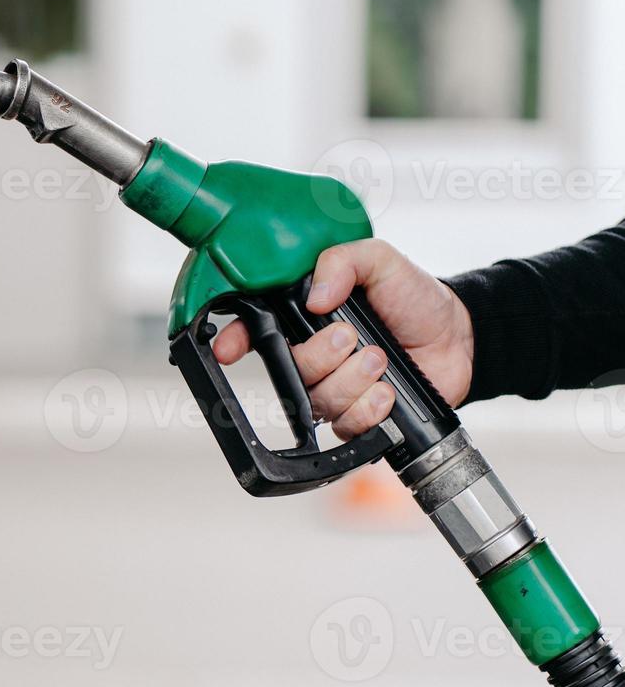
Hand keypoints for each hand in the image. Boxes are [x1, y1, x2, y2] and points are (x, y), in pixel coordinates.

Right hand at [212, 239, 473, 439]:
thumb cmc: (417, 299)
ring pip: (318, 400)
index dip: (235, 341)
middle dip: (322, 355)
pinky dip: (369, 409)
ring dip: (353, 380)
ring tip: (381, 361)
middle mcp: (315, 357)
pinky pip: (345, 425)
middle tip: (352, 337)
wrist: (459, 337)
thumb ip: (343, 261)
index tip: (228, 349)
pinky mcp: (356, 418)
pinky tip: (387, 391)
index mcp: (309, 319)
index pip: (257, 332)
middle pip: (290, 369)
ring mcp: (334, 389)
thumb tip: (315, 296)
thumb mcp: (381, 261)